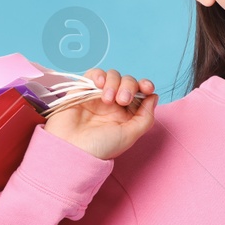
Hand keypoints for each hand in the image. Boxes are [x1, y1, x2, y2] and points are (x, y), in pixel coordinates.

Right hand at [43, 67, 157, 160]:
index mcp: (126, 115)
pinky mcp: (82, 91)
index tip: (146, 88)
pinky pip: (93, 74)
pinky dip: (98, 74)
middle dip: (128, 86)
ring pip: (112, 76)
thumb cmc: (99, 147)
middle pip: (127, 82)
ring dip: (113, 83)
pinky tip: (98, 83)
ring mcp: (97, 97)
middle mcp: (113, 104)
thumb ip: (145, 118)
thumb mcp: (129, 136)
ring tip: (106, 99)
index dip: (145, 86)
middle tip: (121, 100)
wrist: (70, 150)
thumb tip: (154, 97)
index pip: (140, 93)